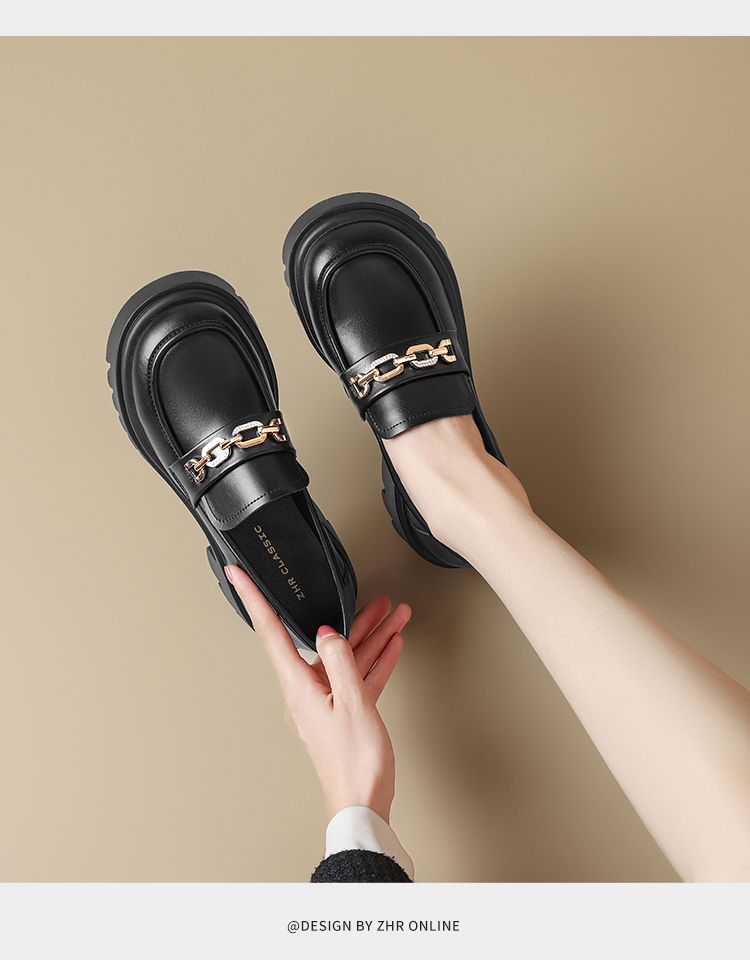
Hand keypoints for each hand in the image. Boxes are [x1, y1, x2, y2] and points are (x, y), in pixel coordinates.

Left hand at [226, 566, 410, 822]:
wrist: (364, 805)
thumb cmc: (355, 763)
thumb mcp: (353, 702)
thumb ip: (342, 660)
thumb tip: (328, 633)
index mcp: (298, 687)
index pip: (271, 632)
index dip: (254, 599)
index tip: (238, 575)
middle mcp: (306, 692)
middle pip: (324, 642)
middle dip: (354, 618)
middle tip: (374, 598)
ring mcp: (326, 703)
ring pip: (346, 658)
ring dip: (373, 638)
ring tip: (395, 615)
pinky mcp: (343, 714)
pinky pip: (357, 679)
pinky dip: (375, 662)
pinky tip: (392, 647)